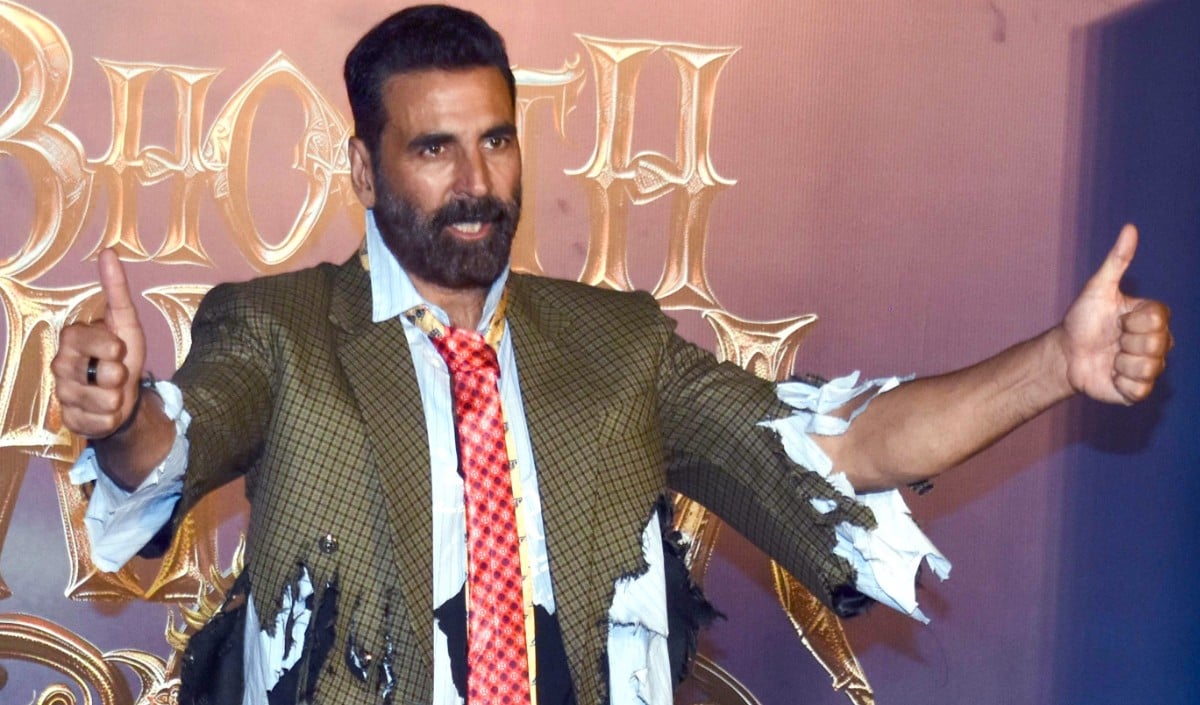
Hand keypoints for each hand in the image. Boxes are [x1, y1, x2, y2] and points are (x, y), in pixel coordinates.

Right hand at [52, 249, 146, 437]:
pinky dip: (111, 417)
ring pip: (102, 400)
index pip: (88, 340)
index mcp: (71, 340)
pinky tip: (106, 410)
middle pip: (101, 374)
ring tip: (113, 391)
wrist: (124, 395)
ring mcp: (63, 394)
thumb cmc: (122, 356)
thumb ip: (116, 290)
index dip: (111, 347)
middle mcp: (60, 366)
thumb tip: (108, 252)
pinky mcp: (70, 419)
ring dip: (118, 398)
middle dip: (119, 375)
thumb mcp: (126, 322)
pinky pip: (98, 422)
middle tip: (116, 373)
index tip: (118, 350)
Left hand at [1059, 224, 1171, 404]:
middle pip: (1156, 344)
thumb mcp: (1097, 288)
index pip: (1156, 319)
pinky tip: (1110, 375)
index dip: (1131, 321)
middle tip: (1112, 340)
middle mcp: (1158, 342)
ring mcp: (1150, 367)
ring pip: (1148, 367)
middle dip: (1124, 342)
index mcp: (1154, 318)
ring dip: (1119, 363)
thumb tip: (1130, 228)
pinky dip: (1119, 383)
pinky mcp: (1138, 390)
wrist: (1065, 354)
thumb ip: (1117, 261)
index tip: (1117, 320)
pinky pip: (1139, 390)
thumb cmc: (1082, 319)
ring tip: (1110, 358)